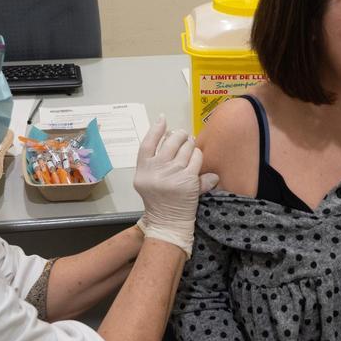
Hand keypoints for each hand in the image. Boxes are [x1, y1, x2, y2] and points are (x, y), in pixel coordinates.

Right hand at [133, 115, 217, 256]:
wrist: (168, 221)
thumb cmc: (158, 199)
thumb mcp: (148, 181)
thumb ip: (155, 161)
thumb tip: (171, 136)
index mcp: (142, 171)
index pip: (147, 144)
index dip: (155, 129)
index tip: (162, 119)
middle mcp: (155, 171)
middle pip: (169, 141)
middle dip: (179, 135)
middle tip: (183, 136)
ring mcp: (172, 175)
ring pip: (185, 148)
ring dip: (190, 143)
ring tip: (190, 145)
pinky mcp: (188, 180)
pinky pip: (196, 158)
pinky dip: (197, 155)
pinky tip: (195, 158)